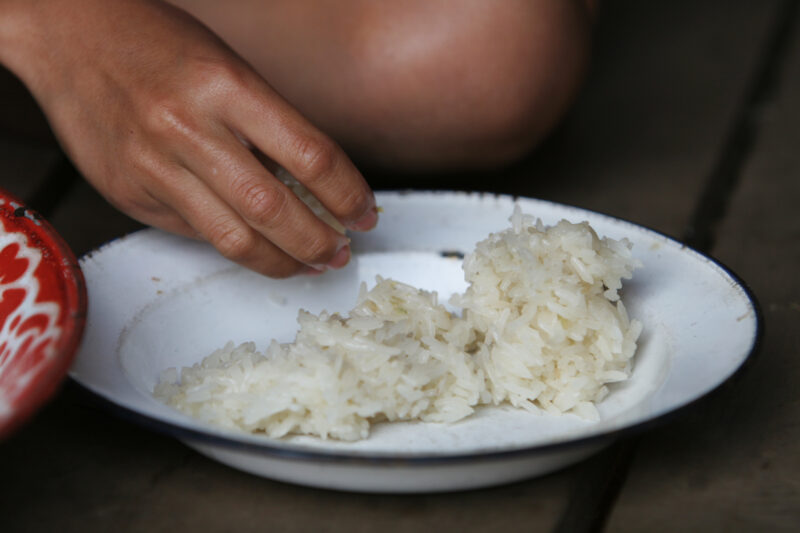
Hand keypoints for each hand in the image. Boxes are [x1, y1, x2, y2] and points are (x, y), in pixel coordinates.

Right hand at [0, 0, 376, 276]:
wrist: (68, 34)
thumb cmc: (155, 42)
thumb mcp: (228, 67)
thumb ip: (269, 126)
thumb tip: (315, 185)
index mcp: (226, 86)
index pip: (310, 156)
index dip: (348, 194)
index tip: (364, 213)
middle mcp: (188, 128)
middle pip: (275, 210)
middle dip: (321, 242)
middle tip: (341, 251)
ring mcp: (154, 166)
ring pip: (235, 239)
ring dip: (283, 262)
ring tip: (309, 264)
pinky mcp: (131, 194)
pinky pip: (196, 234)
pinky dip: (235, 245)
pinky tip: (254, 246)